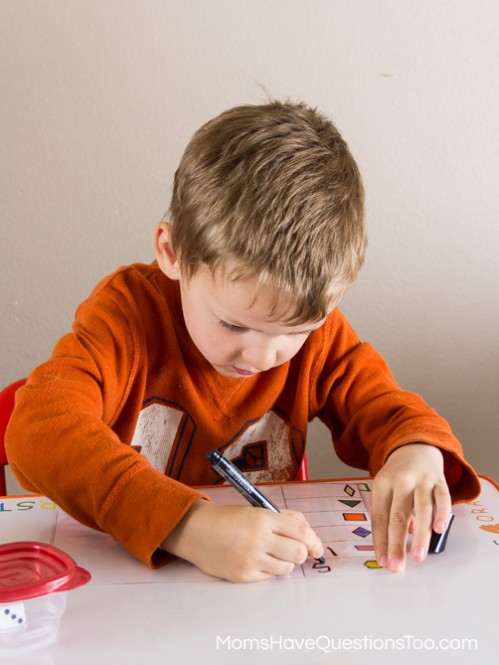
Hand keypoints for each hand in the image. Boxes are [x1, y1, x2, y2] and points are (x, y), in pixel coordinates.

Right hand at [161, 501, 323, 581]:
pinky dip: (268, 569)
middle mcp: (258, 539)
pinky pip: (268, 577)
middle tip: (296, 550)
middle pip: (298, 552)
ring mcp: (250, 559)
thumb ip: (282, 520)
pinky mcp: (242, 575)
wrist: (196, 530)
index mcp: (263, 518)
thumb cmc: (227, 519)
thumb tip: (308, 537)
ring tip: (272, 553)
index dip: (313, 540)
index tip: (316, 547)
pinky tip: (257, 559)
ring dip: (285, 562)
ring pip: (286, 568)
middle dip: (301, 553)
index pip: (300, 529)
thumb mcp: (256, 510)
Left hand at [371, 443, 451, 571]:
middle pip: (397, 514)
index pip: (379, 516)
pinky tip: (439, 530)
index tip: (382, 560)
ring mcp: (421, 480)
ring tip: (418, 555)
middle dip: (397, 543)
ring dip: (419, 534)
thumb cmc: (398, 476)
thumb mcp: (386, 489)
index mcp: (382, 484)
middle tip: (397, 565)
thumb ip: (390, 514)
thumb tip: (398, 541)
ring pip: (421, 509)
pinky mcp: (439, 480)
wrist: (415, 448)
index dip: (380, 540)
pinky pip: (443, 498)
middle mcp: (401, 481)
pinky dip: (441, 514)